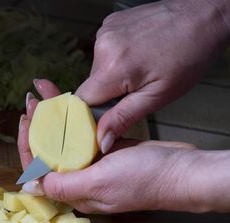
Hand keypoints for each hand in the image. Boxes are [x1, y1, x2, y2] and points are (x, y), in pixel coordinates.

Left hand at [18, 79, 198, 213]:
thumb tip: (29, 186)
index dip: (28, 145)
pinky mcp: (106, 151)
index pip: (39, 170)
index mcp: (74, 191)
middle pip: (49, 152)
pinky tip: (66, 102)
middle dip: (37, 126)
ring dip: (53, 118)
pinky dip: (73, 118)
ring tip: (43, 94)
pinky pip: (82, 134)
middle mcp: (79, 180)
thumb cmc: (145, 179)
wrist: (184, 170)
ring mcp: (93, 165)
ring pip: (64, 140)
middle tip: (32, 101)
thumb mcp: (99, 182)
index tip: (26, 120)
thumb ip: (63, 184)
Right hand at [76, 0, 229, 152]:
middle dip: (108, 93)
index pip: (82, 102)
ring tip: (142, 68)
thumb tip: (100, 140)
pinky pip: (104, 51)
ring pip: (98, 69)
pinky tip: (138, 53)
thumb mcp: (158, 96)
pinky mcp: (110, 23)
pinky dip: (117, 57)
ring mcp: (105, 32)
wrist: (203, 17)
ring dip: (114, 75)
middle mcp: (103, 46)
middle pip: (91, 85)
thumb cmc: (190, 56)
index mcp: (113, 68)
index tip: (109, 117)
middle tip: (136, 89)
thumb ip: (123, 118)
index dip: (92, 114)